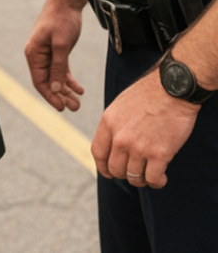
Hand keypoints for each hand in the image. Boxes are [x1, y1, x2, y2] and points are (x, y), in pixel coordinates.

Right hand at [25, 2, 84, 111]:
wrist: (66, 3)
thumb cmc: (61, 20)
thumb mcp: (61, 44)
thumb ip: (58, 67)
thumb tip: (55, 88)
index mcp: (34, 54)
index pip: (39, 81)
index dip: (49, 96)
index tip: (61, 108)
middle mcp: (38, 56)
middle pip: (48, 82)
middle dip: (60, 96)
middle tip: (75, 108)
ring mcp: (48, 54)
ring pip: (55, 78)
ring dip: (66, 91)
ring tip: (77, 103)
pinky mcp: (57, 52)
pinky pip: (62, 71)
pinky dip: (69, 81)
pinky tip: (79, 89)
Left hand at [91, 68, 198, 188]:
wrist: (172, 89)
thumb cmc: (148, 94)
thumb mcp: (120, 105)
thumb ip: (113, 125)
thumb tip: (112, 145)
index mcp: (108, 122)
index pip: (98, 153)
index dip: (103, 167)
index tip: (109, 173)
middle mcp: (120, 137)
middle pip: (115, 169)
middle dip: (124, 174)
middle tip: (135, 170)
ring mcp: (139, 147)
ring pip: (134, 177)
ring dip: (142, 179)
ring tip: (150, 173)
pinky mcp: (159, 154)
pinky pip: (153, 179)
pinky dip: (157, 182)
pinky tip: (162, 176)